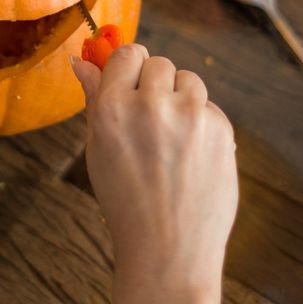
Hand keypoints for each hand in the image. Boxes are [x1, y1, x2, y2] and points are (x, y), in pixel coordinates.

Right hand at [71, 45, 237, 303]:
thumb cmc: (126, 201)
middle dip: (154, 85)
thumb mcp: (98, 150)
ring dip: (180, 98)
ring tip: (171, 140)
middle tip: (149, 121)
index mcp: (113, 109)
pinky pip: (209, 106)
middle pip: (158, 63)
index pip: (126, 54)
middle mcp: (153, 106)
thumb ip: (93, 99)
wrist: (169, 249)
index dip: (128, 68)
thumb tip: (80, 61)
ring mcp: (191, 116)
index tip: (129, 83)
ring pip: (188, 79)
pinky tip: (190, 156)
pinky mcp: (222, 129)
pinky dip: (200, 123)